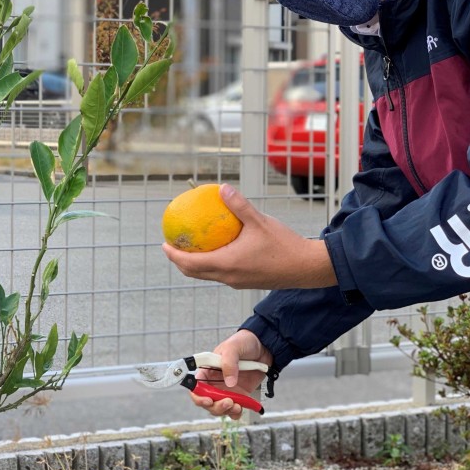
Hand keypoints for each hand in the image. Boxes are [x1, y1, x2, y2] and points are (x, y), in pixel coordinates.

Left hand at [163, 184, 336, 289]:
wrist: (306, 268)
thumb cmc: (284, 244)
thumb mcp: (259, 221)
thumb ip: (239, 205)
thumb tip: (223, 188)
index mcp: (227, 264)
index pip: (191, 263)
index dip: (174, 255)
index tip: (164, 244)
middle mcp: (228, 277)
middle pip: (194, 273)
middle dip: (180, 261)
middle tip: (172, 245)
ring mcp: (237, 281)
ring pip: (207, 275)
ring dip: (194, 264)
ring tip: (190, 247)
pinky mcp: (246, 281)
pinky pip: (221, 273)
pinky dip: (211, 264)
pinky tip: (217, 248)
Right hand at [190, 330, 273, 419]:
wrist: (264, 347)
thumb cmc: (244, 342)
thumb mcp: (233, 348)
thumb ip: (229, 363)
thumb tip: (229, 383)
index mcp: (208, 369)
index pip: (196, 386)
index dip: (198, 396)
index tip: (208, 400)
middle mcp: (215, 382)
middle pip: (207, 401)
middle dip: (215, 406)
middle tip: (227, 402)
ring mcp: (227, 390)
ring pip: (219, 408)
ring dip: (225, 411)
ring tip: (237, 406)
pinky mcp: (240, 395)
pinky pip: (234, 410)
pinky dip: (236, 413)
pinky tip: (241, 408)